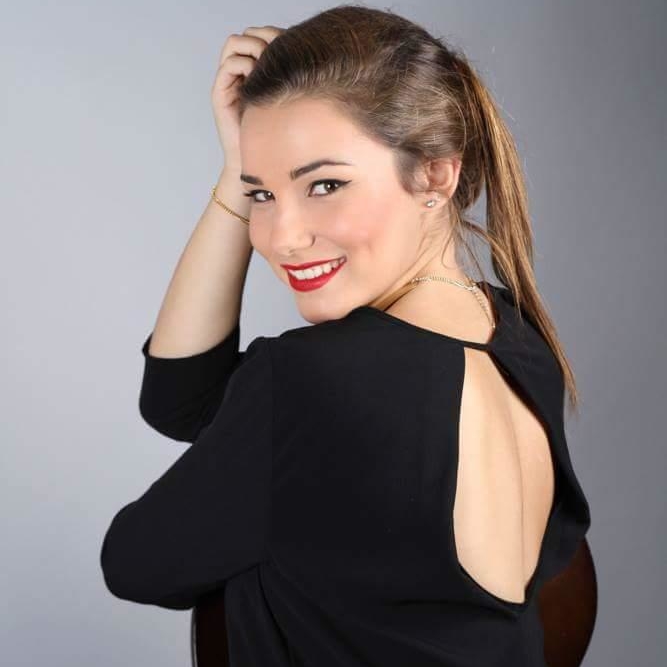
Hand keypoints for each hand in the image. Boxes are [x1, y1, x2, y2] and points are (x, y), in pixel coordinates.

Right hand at [211, 25, 283, 169]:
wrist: (260, 164)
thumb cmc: (281, 138)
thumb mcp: (291, 102)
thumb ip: (293, 78)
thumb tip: (313, 57)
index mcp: (256, 72)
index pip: (260, 35)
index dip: (275, 34)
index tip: (293, 46)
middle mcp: (240, 73)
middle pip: (247, 34)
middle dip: (265, 36)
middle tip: (281, 53)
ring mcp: (229, 82)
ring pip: (234, 44)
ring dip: (253, 47)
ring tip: (268, 65)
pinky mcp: (221, 94)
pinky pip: (229, 65)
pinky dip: (244, 65)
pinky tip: (259, 80)